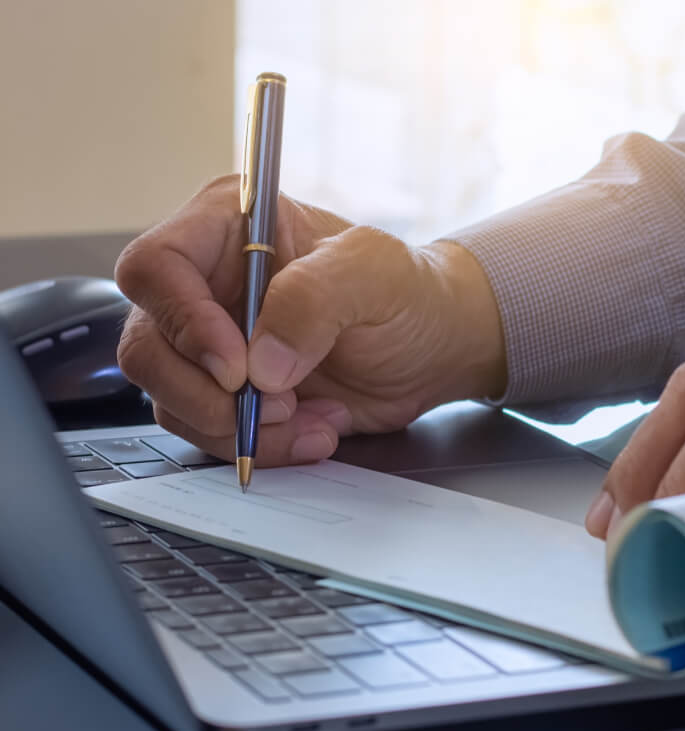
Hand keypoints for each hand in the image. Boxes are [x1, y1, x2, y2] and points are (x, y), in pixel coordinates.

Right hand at [115, 175, 505, 465]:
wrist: (435, 349)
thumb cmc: (409, 292)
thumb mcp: (374, 273)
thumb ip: (314, 300)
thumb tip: (260, 364)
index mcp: (226, 228)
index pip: (156, 269)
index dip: (184, 323)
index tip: (237, 367)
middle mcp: (206, 285)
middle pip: (148, 347)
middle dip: (206, 394)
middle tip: (276, 406)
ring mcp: (213, 345)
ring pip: (173, 401)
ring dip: (240, 428)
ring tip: (311, 418)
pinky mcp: (231, 395)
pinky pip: (211, 432)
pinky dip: (261, 446)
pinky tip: (316, 430)